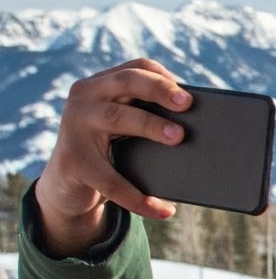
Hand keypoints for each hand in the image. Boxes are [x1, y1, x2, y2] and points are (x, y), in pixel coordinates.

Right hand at [35, 59, 192, 255]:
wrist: (67, 182)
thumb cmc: (109, 148)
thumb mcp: (126, 126)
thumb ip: (151, 117)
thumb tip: (204, 130)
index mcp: (103, 85)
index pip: (136, 68)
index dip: (163, 76)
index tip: (189, 91)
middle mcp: (85, 97)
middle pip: (126, 82)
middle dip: (158, 90)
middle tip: (187, 105)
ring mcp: (74, 125)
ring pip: (116, 117)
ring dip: (150, 125)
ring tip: (179, 138)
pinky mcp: (73, 161)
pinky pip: (110, 180)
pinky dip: (138, 197)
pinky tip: (164, 210)